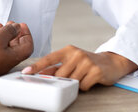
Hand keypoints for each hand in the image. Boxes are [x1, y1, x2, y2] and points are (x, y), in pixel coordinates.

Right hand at [0, 22, 32, 83]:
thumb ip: (9, 31)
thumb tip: (16, 28)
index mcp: (12, 58)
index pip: (27, 46)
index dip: (26, 34)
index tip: (21, 25)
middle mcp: (5, 62)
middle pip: (16, 46)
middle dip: (13, 33)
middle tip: (9, 24)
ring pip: (3, 47)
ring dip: (2, 35)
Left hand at [22, 45, 137, 90]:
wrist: (111, 62)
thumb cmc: (87, 62)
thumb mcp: (71, 61)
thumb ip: (57, 67)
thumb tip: (41, 74)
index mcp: (67, 50)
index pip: (49, 58)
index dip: (37, 66)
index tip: (26, 72)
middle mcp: (76, 54)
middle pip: (60, 74)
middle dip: (62, 80)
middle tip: (70, 77)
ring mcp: (86, 62)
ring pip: (71, 81)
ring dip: (75, 83)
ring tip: (82, 76)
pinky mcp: (96, 71)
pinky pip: (83, 86)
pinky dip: (84, 86)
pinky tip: (89, 79)